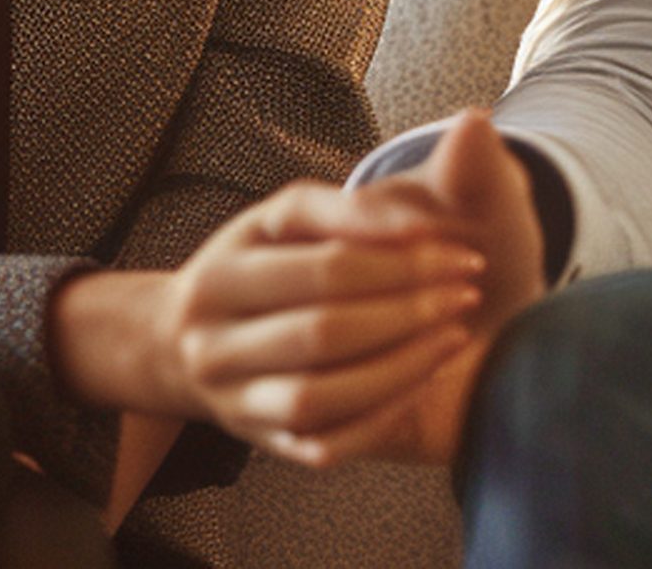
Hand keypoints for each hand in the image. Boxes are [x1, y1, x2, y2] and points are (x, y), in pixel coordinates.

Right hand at [48, 180, 484, 469]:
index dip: (400, 260)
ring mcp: (232, 401)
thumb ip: (353, 207)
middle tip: (468, 292)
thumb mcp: (287, 217)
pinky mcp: (259, 443)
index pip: (325, 266)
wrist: (183, 342)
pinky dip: (380, 415)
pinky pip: (323, 443)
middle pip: (322, 332)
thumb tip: (422, 212)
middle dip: (408, 312)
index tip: (464, 251)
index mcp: (223, 270)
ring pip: (320, 396)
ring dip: (401, 368)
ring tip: (455, 334)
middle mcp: (214, 342)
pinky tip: (426, 380)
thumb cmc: (261, 261)